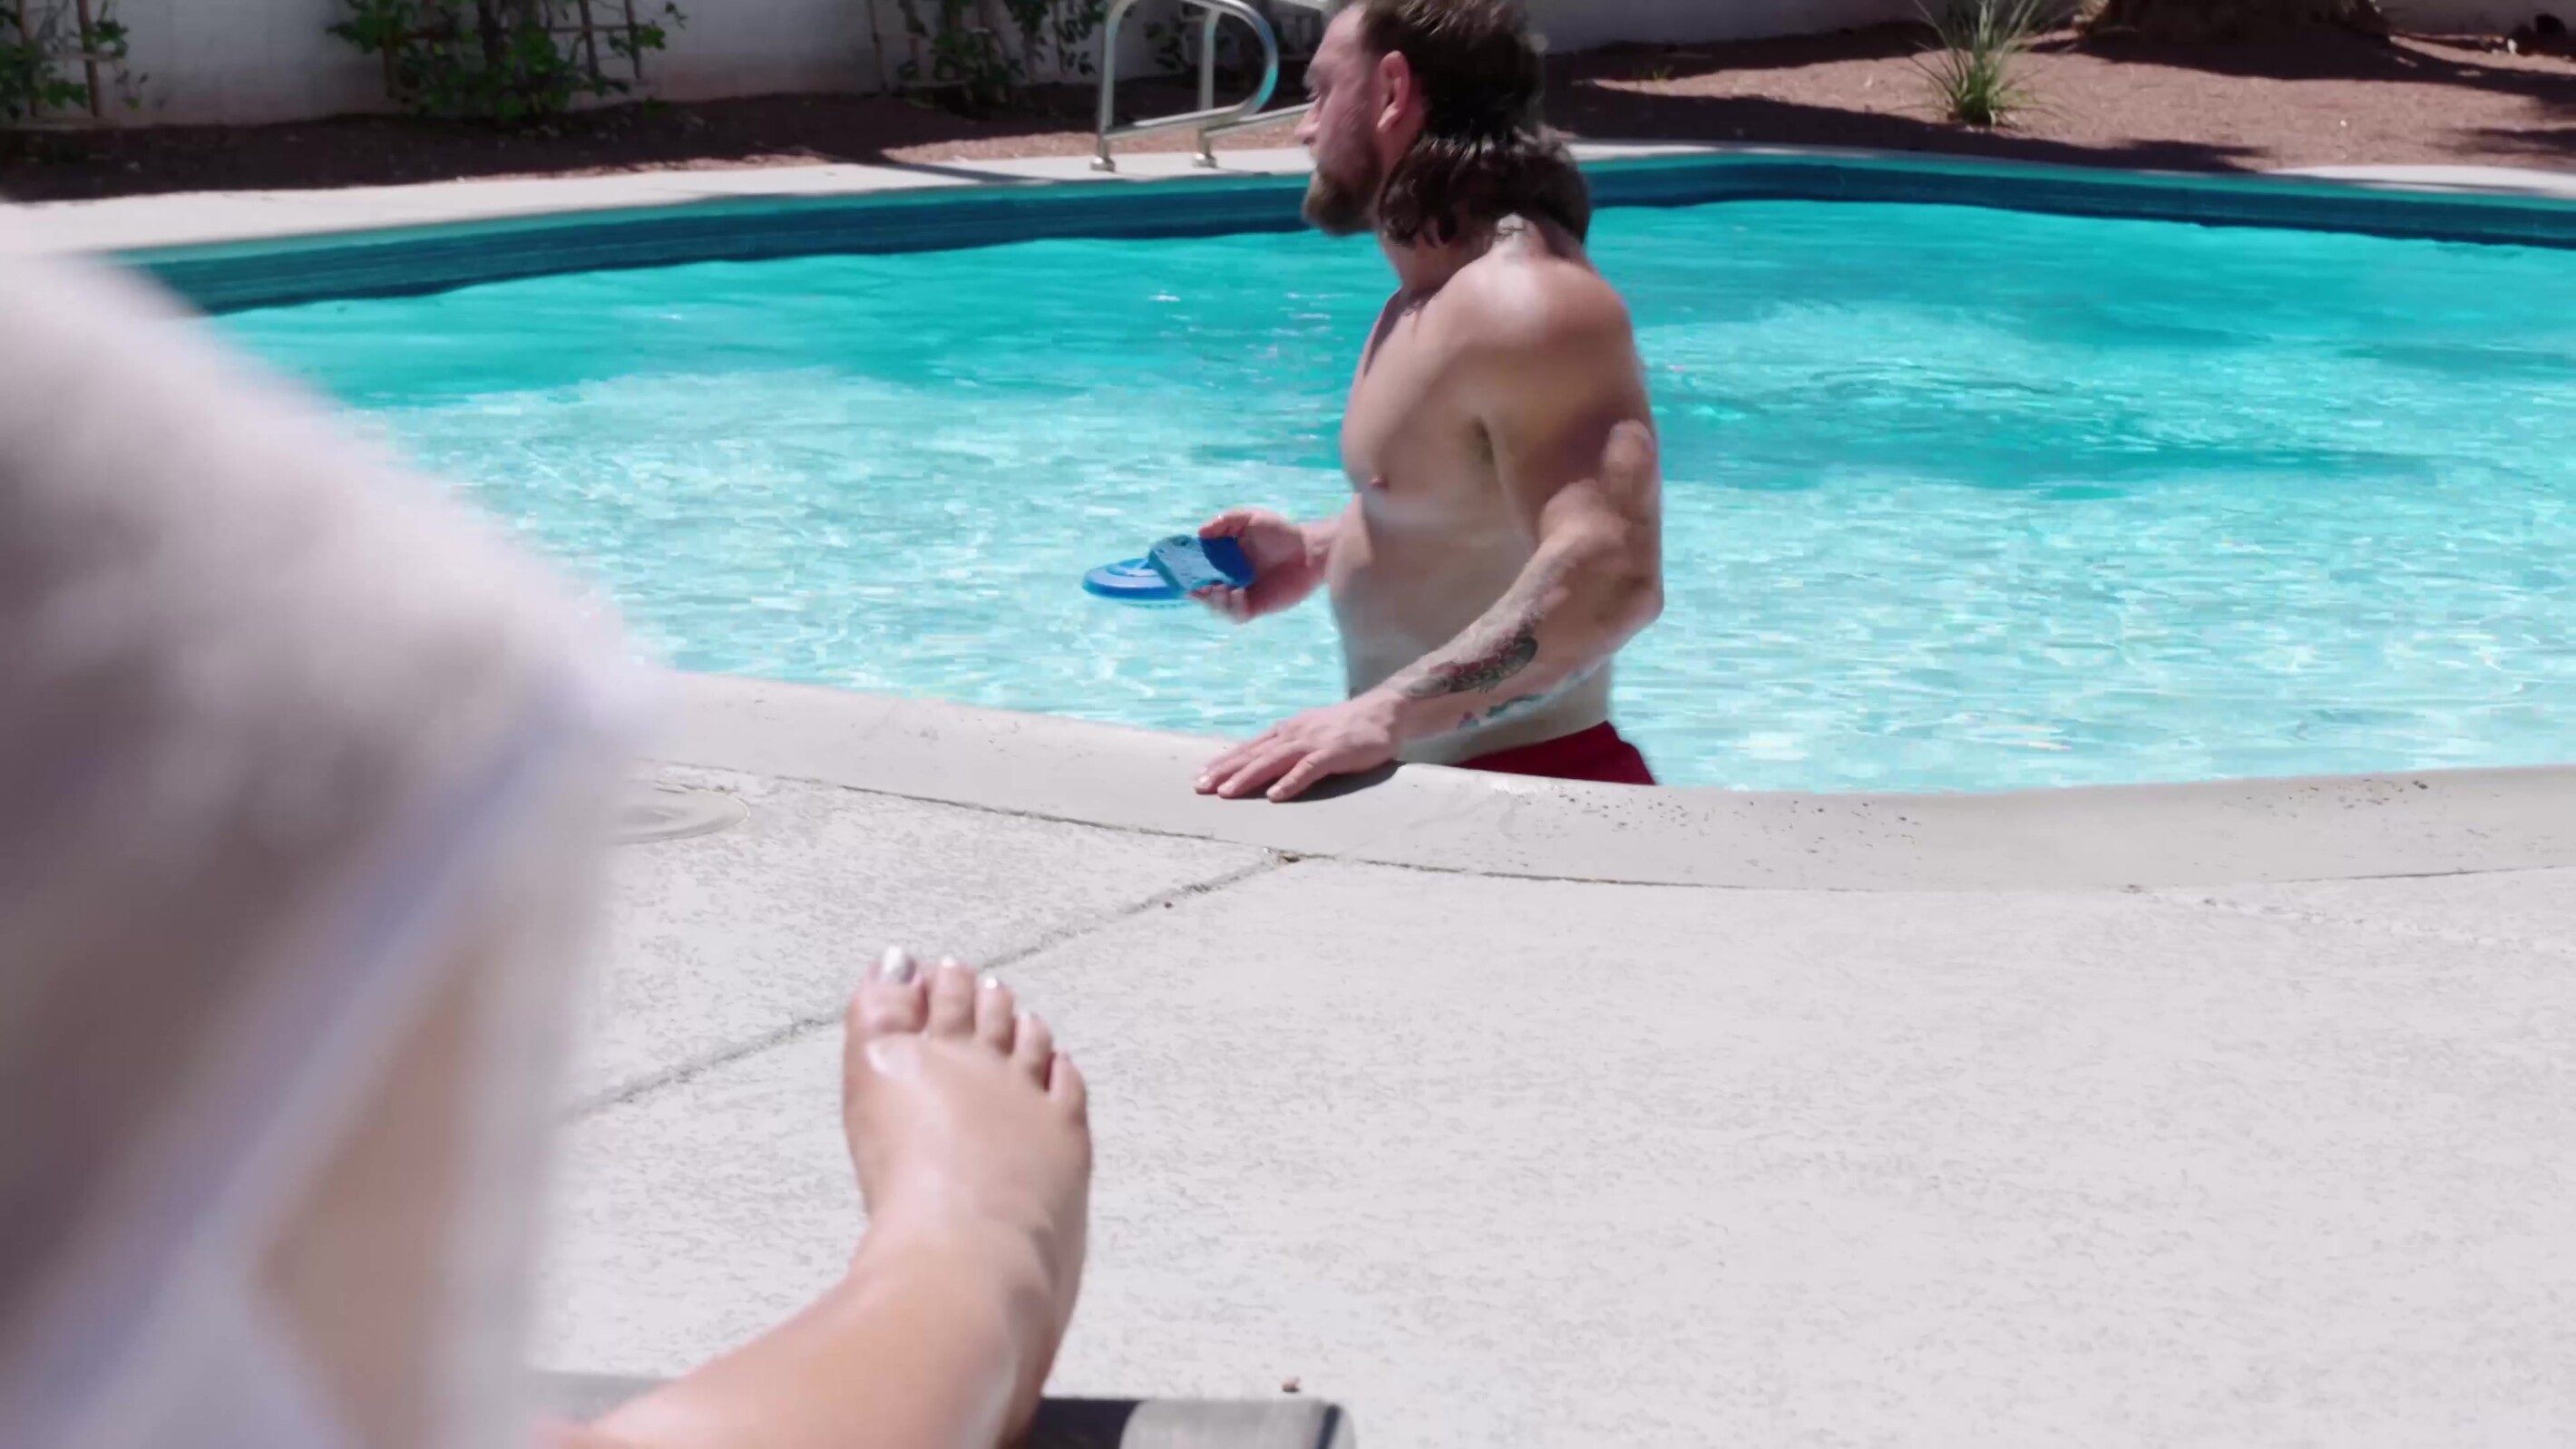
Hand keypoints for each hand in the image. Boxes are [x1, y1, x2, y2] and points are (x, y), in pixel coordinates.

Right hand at [1191, 508, 1318, 622]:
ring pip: (1217, 606)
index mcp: (1225, 558)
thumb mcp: (1251, 518)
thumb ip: (1225, 522)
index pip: (1199, 567)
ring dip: (1213, 601)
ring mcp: (1243, 594)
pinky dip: (1233, 608)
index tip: (1176, 569)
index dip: (1186, 570)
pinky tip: (1238, 594)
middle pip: (1203, 590)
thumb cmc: (1282, 532)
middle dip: (1196, 590)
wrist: (1311, 551)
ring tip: (1221, 590)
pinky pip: (1237, 614)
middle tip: (1197, 585)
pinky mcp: (1257, 607)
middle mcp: (1231, 578)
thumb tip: (1199, 533)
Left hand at [1195, 693, 1402, 801]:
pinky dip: (1290, 782)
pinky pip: (1308, 769)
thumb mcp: (1311, 733)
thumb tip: (1265, 767)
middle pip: (1253, 754)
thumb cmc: (1347, 727)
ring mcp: (1313, 742)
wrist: (1384, 711)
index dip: (1223, 762)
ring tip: (1225, 793)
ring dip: (1247, 777)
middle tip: (1198, 787)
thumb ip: (1289, 747)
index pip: (1248, 748)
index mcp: (1287, 731)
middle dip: (1224, 771)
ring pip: (1273, 761)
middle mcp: (1294, 734)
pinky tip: (1274, 796)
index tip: (1200, 776)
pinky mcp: (1333, 753)